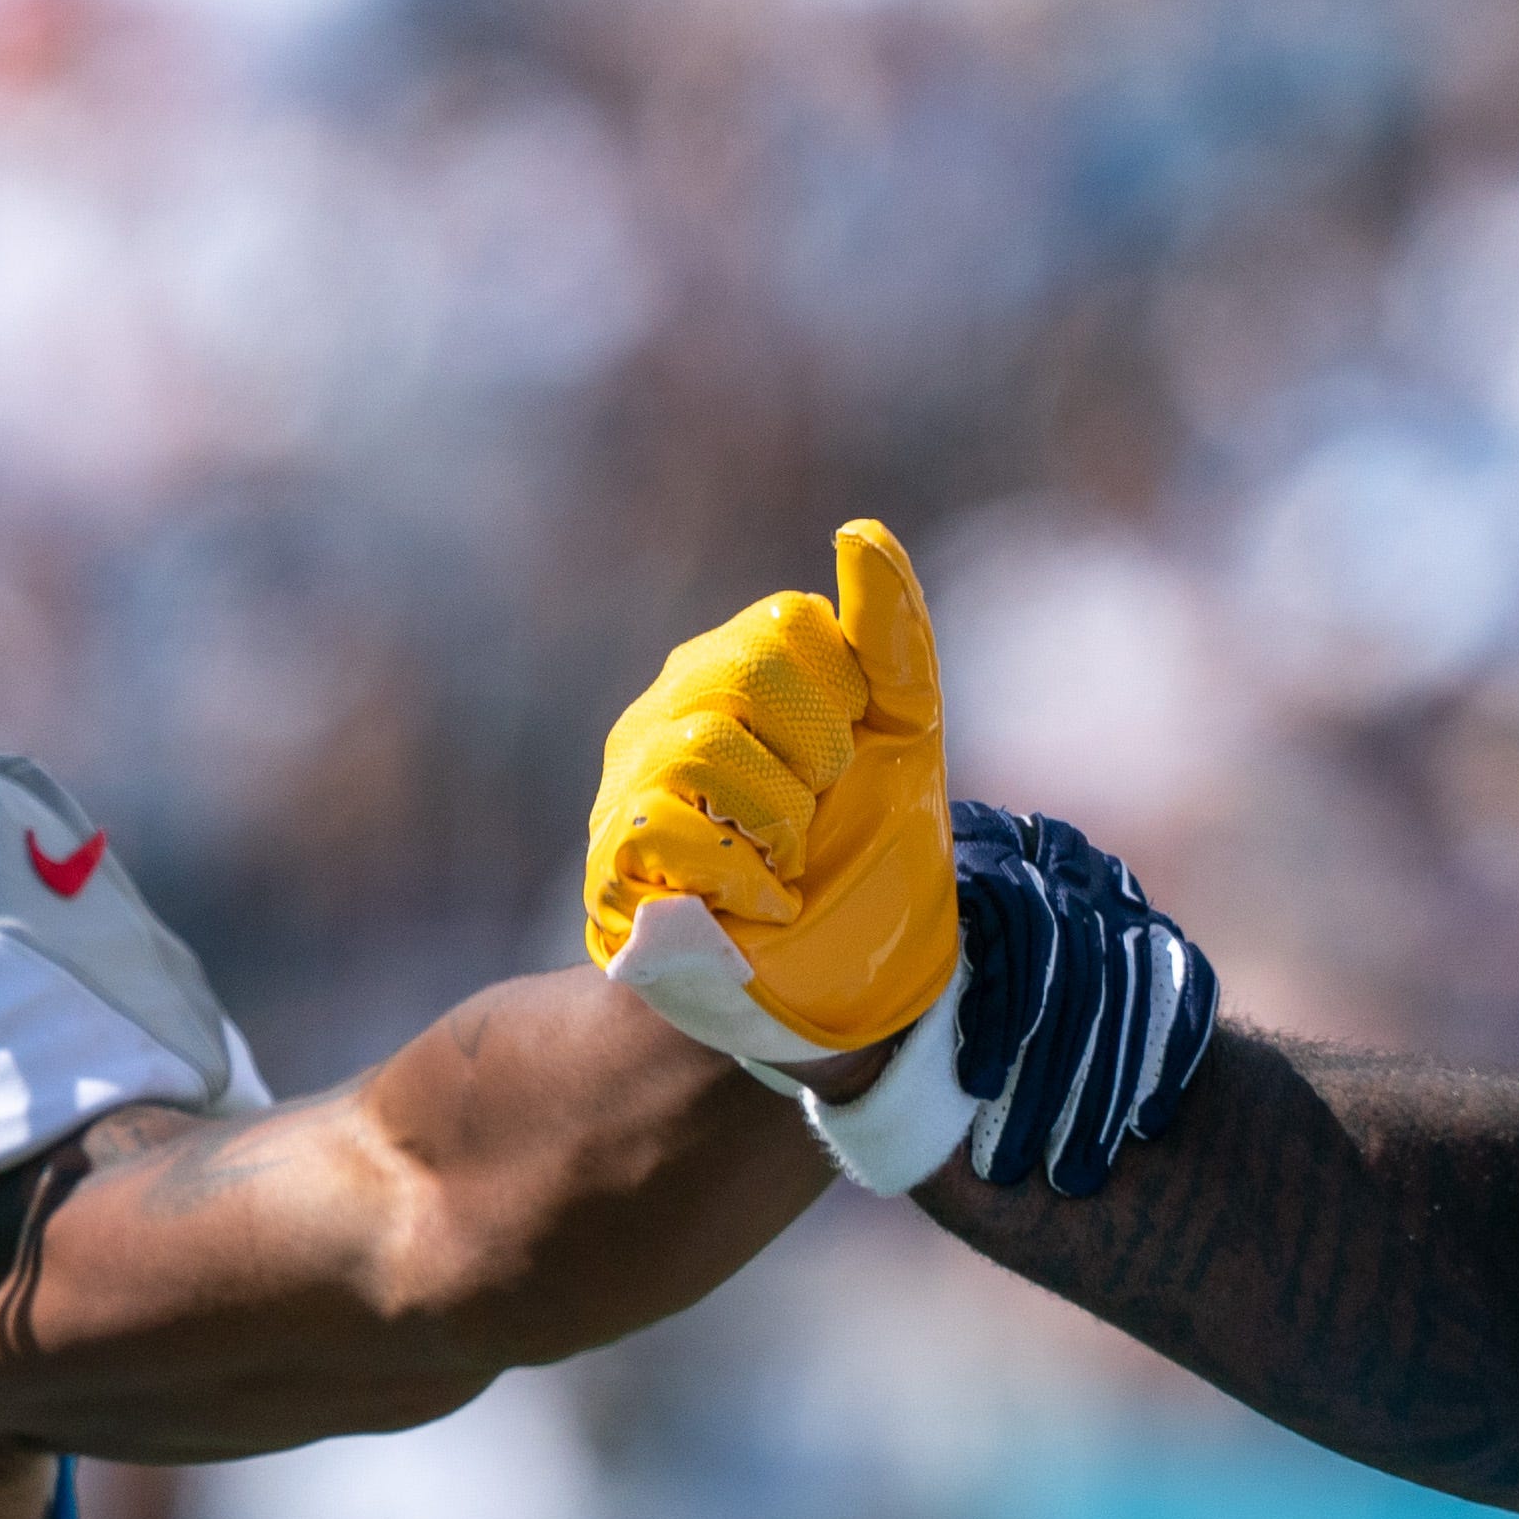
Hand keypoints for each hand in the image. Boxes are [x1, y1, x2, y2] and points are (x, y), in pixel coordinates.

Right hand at [583, 520, 959, 1061]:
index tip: (850, 759)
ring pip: (703, 748)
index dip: (846, 698)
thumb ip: (891, 637)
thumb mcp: (904, 735)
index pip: (788, 625)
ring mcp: (630, 785)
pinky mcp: (614, 865)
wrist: (850, 989)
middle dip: (816, 754)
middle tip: (817, 811)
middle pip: (744, 670)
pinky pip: (664, 829)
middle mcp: (671, 710)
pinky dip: (741, 871)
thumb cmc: (867, 851)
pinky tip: (765, 902)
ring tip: (788, 858)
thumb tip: (860, 530)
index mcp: (738, 668)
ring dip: (780, 817)